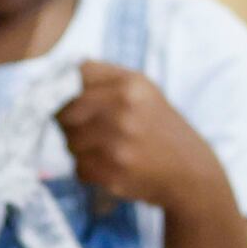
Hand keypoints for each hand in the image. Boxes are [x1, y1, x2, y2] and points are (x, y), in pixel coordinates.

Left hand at [57, 63, 228, 214]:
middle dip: (70, 123)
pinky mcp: (113, 173)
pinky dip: (89, 170)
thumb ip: (103, 76)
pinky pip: (79, 168)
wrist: (191, 173)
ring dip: (80, 148)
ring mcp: (118, 143)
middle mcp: (123, 110)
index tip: (71, 102)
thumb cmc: (159, 128)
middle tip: (90, 130)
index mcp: (129, 84)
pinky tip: (111, 167)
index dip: (65, 91)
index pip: (72, 79)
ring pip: (69, 142)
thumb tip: (56, 74)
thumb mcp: (142, 90)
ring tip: (106, 149)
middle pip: (64, 112)